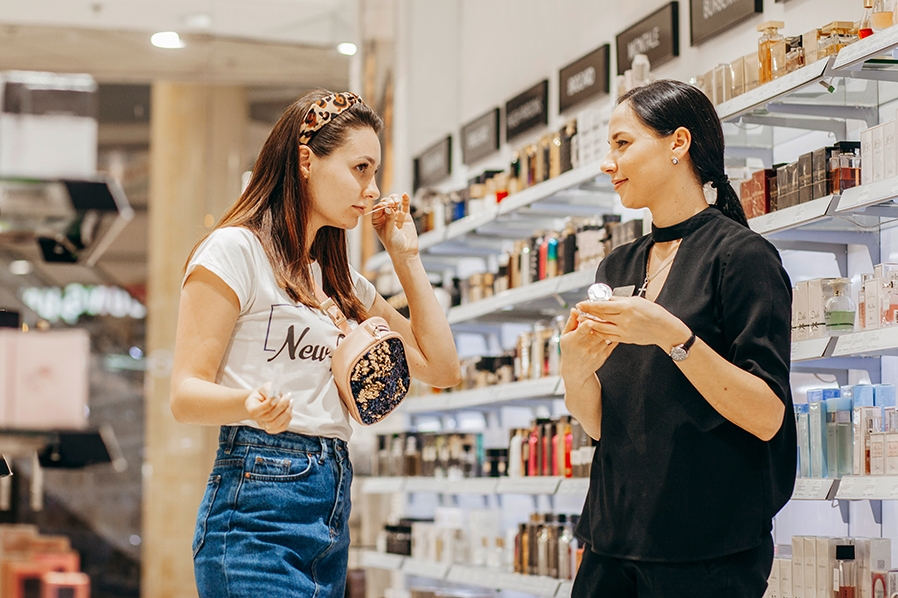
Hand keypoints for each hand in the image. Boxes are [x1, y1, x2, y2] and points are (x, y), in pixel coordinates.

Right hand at [245, 382, 292, 434]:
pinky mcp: (273, 429)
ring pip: (276, 424)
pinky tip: (289, 408)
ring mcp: (264, 425)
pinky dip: (288, 417)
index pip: (257, 410)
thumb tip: (276, 396)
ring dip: (286, 412)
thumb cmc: (266, 392)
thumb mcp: (266, 387)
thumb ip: (269, 391)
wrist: (266, 399)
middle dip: (281, 406)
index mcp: (250, 407)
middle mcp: (256, 419)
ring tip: (290, 401)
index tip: (278, 396)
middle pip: (269, 417)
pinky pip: (282, 427)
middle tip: (288, 396)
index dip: (269, 404)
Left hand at [371, 193, 417, 258]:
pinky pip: (404, 206)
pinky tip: (405, 195)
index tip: (385, 205)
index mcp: (377, 221)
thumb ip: (389, 219)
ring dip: (395, 199)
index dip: (381, 205)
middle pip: (385, 203)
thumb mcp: (389, 232)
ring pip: (394, 202)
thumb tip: (388, 207)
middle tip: (392, 203)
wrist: (405, 252)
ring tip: (397, 201)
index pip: (377, 209)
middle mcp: (385, 217)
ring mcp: (396, 216)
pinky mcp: (405, 216)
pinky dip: (405, 200)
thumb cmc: (393, 245)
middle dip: (388, 201)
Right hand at [559, 309, 617, 384]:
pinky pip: (612, 342)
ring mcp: (596, 352)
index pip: (580, 332)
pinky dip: (614, 334)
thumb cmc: (569, 351)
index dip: (585, 326)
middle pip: (597, 332)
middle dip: (601, 322)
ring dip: (608, 327)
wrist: (575, 371)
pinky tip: (612, 330)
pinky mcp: (604, 355)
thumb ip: (571, 322)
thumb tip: (574, 309)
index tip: (589, 321)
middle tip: (603, 315)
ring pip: (606, 336)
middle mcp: (585, 347)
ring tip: (608, 320)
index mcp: (574, 341)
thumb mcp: (565, 336)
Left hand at [575, 297, 689, 350]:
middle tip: (578, 310)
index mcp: (627, 307)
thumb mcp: (637, 301)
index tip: (581, 303)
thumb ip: (619, 300)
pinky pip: (608, 337)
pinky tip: (593, 329)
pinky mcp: (625, 339)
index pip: (603, 306)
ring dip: (590, 324)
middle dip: (587, 313)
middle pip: (600, 316)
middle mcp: (624, 320)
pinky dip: (599, 333)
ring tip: (582, 320)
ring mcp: (624, 331)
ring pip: (602, 328)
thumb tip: (605, 298)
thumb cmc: (653, 312)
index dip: (589, 305)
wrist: (664, 330)